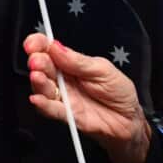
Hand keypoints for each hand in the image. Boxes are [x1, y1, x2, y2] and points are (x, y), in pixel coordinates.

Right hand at [24, 34, 150, 162]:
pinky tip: (37, 99)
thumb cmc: (119, 92)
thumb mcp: (103, 69)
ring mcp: (64, 97)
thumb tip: (56, 46)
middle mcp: (63, 79)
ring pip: (43, 88)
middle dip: (37, 62)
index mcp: (71, 63)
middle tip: (37, 60)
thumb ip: (78, 61)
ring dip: (38, 82)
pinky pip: (52, 109)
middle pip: (43, 68)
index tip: (33, 43)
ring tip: (38, 76)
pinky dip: (43, 104)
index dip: (39, 45)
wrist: (129, 119)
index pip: (49, 50)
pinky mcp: (67, 115)